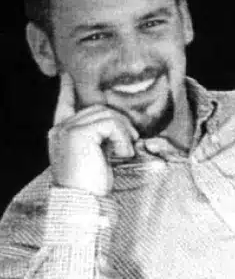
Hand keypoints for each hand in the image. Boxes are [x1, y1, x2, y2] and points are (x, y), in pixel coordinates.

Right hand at [47, 73, 137, 196]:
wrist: (82, 202)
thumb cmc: (92, 183)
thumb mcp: (95, 155)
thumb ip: (98, 137)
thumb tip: (119, 124)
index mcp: (61, 133)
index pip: (64, 105)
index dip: (67, 90)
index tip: (67, 75)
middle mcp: (60, 128)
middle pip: (98, 108)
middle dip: (119, 122)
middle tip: (130, 141)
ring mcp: (67, 129)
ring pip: (107, 114)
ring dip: (123, 132)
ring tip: (125, 151)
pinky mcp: (78, 134)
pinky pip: (111, 124)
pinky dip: (122, 138)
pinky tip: (121, 154)